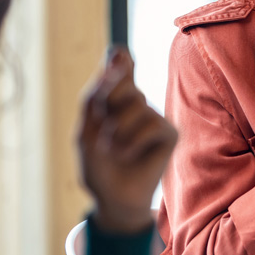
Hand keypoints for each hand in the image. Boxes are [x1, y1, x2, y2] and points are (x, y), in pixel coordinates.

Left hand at [76, 47, 176, 234]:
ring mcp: (154, 116)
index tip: (117, 55)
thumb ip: (94, 95)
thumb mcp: (85, 129)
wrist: (111, 199)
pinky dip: (133, 141)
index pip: (119, 65)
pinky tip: (127, 154)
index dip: (119, 58)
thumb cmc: (98, 166)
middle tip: (103, 127)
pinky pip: (152, 123)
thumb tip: (114, 59)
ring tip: (113, 149)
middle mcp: (137, 103)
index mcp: (114, 99)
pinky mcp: (169, 133)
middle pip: (123, 80)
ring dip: (117, 129)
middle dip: (107, 102)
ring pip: (137, 102)